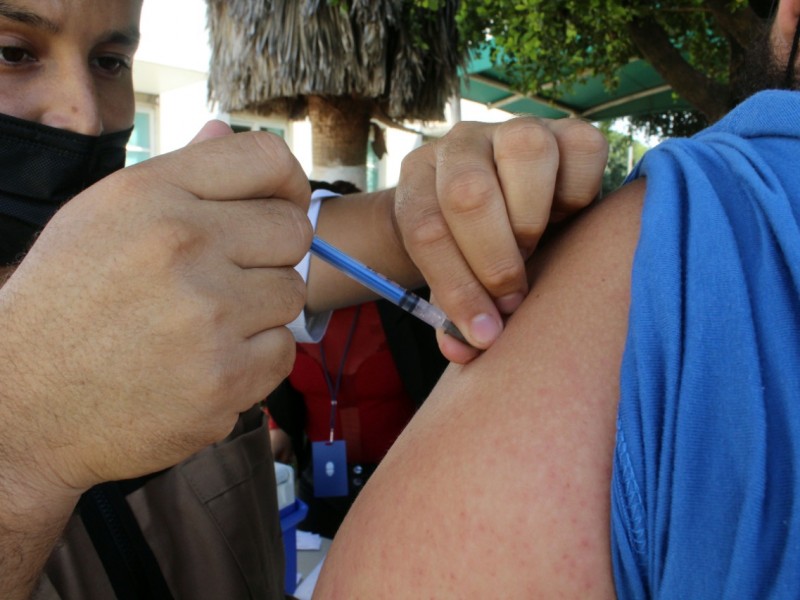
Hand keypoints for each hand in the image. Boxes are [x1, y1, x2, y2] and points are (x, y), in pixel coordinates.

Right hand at [0, 121, 311, 498]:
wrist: (22, 403)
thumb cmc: (63, 304)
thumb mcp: (100, 217)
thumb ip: (174, 174)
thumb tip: (225, 131)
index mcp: (150, 195)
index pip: (267, 159)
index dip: (289, 184)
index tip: (283, 205)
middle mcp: (182, 246)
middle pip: (294, 231)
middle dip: (275, 252)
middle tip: (237, 274)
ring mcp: (208, 316)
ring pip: (292, 293)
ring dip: (262, 309)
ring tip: (209, 323)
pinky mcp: (224, 379)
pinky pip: (283, 351)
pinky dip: (256, 358)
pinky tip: (209, 361)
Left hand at [395, 117, 607, 361]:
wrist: (507, 207)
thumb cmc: (475, 250)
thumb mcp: (456, 276)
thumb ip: (453, 312)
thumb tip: (463, 348)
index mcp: (420, 177)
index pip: (425, 229)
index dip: (456, 288)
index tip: (483, 333)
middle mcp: (463, 144)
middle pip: (468, 192)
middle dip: (493, 260)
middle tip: (511, 295)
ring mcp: (516, 130)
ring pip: (526, 152)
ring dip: (531, 219)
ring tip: (533, 250)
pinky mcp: (571, 130)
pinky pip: (585, 152)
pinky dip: (579, 195)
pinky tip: (566, 218)